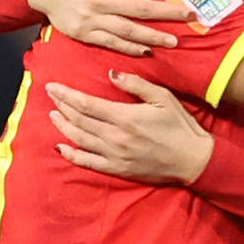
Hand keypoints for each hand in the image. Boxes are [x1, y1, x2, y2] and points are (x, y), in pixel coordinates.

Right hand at [23, 0, 188, 54]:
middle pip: (142, 9)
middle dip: (169, 13)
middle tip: (190, 17)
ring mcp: (93, 19)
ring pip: (129, 30)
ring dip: (153, 37)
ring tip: (174, 41)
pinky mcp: (85, 33)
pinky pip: (111, 43)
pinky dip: (130, 48)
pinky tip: (146, 51)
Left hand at [48, 73, 211, 184]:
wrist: (193, 160)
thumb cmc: (180, 126)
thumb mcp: (163, 98)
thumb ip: (136, 84)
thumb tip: (111, 74)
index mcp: (125, 116)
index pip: (86, 104)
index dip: (66, 94)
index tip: (53, 86)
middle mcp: (115, 137)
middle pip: (78, 119)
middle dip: (61, 106)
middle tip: (49, 95)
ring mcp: (114, 155)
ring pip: (79, 139)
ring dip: (62, 126)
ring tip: (52, 114)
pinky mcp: (117, 169)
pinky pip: (87, 162)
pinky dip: (71, 154)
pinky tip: (60, 146)